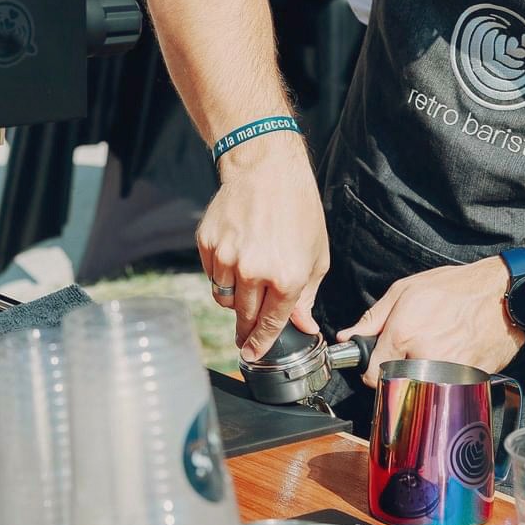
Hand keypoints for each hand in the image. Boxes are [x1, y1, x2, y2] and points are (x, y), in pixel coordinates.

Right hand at [199, 137, 327, 359]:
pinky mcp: (207, 243)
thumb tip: (303, 325)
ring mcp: (226, 257)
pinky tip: (237, 254)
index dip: (260, 344)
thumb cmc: (298, 210)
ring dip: (236, 296)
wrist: (267, 170)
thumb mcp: (316, 256)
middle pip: (243, 316)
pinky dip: (222, 273)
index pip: (269, 324)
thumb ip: (307, 296)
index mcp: (285, 278)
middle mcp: (253, 271)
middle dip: (246, 328)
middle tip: (246, 333)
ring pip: (224, 297)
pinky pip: (211, 274)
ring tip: (249, 275)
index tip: (251, 354)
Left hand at [338, 258, 524, 386]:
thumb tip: (348, 336)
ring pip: (422, 388)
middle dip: (398, 371)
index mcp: (403, 333)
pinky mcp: (470, 379)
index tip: (376, 365)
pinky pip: (447, 388)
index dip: (371, 370)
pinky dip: (446, 378)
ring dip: (422, 377)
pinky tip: (453, 355)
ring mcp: (448, 371)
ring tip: (434, 350)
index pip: (373, 372)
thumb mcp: (405, 290)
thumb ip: (373, 317)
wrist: (500, 293)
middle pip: (397, 383)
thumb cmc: (455, 287)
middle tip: (410, 352)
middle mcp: (423, 356)